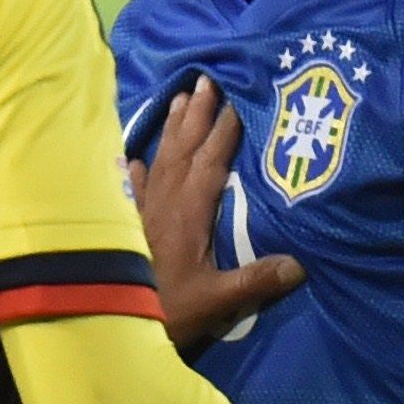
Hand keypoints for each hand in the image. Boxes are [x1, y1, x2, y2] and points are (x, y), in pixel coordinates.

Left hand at [130, 77, 303, 352]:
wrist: (105, 323)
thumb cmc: (165, 311)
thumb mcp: (216, 300)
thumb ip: (255, 281)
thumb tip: (299, 265)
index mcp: (189, 212)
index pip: (211, 161)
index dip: (226, 129)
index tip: (238, 97)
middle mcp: (163, 203)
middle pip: (183, 149)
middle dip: (197, 114)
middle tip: (207, 79)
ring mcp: (141, 212)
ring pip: (159, 160)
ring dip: (171, 130)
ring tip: (179, 99)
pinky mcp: (124, 225)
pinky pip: (131, 188)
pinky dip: (135, 169)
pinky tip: (134, 157)